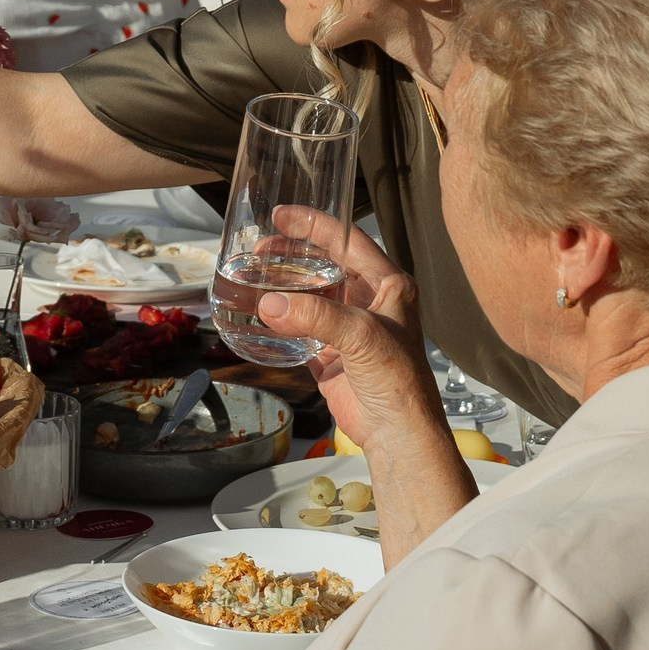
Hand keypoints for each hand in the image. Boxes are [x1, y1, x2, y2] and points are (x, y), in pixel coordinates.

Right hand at [249, 207, 437, 449]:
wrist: (397, 433)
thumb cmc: (396, 379)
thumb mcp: (362, 336)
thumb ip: (317, 316)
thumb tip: (268, 304)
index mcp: (389, 285)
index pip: (349, 241)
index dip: (315, 225)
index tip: (281, 216)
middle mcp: (369, 301)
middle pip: (325, 265)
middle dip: (292, 254)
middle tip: (258, 248)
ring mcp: (347, 327)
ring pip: (309, 295)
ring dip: (281, 285)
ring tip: (251, 274)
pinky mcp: (330, 354)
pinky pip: (298, 327)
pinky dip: (277, 319)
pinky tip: (255, 311)